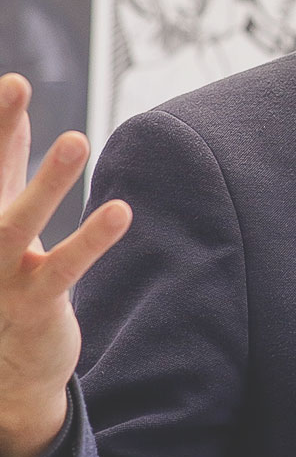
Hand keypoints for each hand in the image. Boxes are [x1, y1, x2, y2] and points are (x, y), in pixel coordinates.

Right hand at [0, 73, 130, 456]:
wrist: (4, 375)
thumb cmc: (6, 282)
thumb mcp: (5, 223)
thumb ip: (8, 169)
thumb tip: (17, 113)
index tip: (14, 81)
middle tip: (15, 83)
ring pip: (15, 223)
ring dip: (47, 181)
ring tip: (77, 138)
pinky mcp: (34, 305)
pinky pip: (62, 269)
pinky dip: (90, 240)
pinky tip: (122, 212)